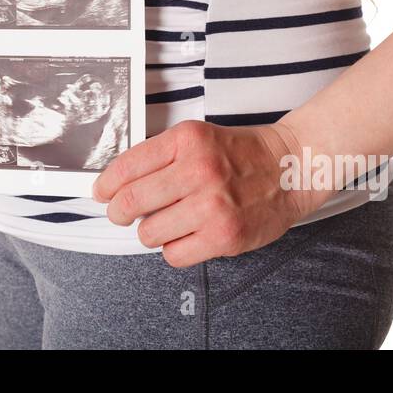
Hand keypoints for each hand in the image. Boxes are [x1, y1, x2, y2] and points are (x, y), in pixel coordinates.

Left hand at [92, 120, 328, 267]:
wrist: (290, 168)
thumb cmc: (240, 154)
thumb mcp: (196, 137)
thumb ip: (158, 156)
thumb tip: (115, 183)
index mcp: (186, 140)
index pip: (126, 167)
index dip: (106, 185)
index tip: (102, 193)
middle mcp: (198, 170)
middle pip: (130, 203)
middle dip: (119, 212)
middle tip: (122, 214)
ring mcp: (211, 206)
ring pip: (148, 233)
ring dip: (151, 232)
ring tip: (167, 222)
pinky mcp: (224, 236)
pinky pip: (173, 255)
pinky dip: (173, 249)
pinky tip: (185, 236)